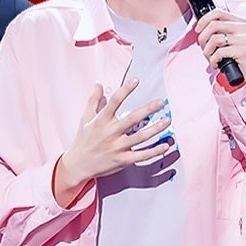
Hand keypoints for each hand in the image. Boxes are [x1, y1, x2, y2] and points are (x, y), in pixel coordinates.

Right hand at [53, 81, 171, 206]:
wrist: (78, 165)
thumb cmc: (83, 140)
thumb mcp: (85, 118)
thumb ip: (93, 101)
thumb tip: (99, 84)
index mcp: (101, 121)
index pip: (114, 101)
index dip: (125, 90)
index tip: (136, 80)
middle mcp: (110, 133)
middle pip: (132, 119)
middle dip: (148, 110)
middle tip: (161, 102)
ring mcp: (117, 147)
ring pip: (140, 137)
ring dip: (155, 129)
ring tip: (167, 121)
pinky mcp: (122, 160)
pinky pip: (141, 156)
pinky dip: (154, 151)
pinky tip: (165, 146)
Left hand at [194, 9, 245, 85]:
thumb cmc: (234, 56)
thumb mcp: (226, 38)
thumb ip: (217, 30)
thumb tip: (199, 26)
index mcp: (240, 22)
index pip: (218, 13)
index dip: (204, 20)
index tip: (198, 30)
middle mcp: (243, 28)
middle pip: (213, 25)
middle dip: (203, 38)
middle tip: (204, 47)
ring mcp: (244, 39)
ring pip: (214, 39)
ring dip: (207, 51)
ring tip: (210, 57)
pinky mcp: (243, 50)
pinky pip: (219, 52)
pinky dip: (213, 60)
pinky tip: (216, 64)